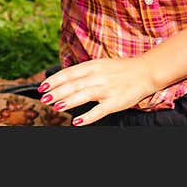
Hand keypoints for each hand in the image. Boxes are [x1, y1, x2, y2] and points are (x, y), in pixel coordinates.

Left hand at [38, 57, 157, 125]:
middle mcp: (97, 76)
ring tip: (55, 106)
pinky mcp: (115, 102)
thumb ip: (83, 72)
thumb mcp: (99, 65)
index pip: (69, 73)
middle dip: (57, 91)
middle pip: (73, 84)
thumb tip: (63, 80)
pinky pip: (99, 111)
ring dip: (67, 101)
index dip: (54, 80)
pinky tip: (76, 122)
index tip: (42, 86)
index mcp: (92, 66)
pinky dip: (87, 117)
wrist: (145, 71)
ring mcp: (106, 89)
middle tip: (44, 98)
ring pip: (83, 95)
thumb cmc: (119, 69)